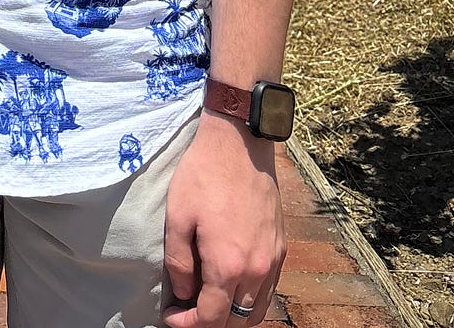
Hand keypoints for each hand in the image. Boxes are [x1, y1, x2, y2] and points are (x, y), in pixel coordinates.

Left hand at [161, 111, 285, 327]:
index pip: (212, 318)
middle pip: (236, 322)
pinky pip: (268, 291)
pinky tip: (233, 289)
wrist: (240, 144)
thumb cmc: (203, 176)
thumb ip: (179, 263)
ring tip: (209, 305)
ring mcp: (273, 261)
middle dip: (211, 325)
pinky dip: (251, 301)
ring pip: (256, 311)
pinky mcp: (281, 249)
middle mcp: (256, 270)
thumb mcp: (177, 217)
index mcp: (228, 265)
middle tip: (188, 313)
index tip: (172, 318)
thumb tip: (183, 295)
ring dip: (233, 317)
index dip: (189, 325)